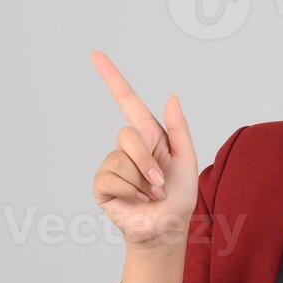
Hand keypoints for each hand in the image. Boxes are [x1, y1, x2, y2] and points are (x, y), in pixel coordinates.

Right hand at [89, 50, 198, 250]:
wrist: (168, 228)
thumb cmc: (179, 197)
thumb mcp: (187, 160)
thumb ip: (179, 128)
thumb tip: (172, 96)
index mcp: (149, 136)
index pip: (126, 100)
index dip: (112, 77)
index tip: (95, 54)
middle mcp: (127, 147)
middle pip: (128, 134)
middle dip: (148, 160)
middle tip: (160, 182)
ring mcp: (112, 165)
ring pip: (121, 159)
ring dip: (142, 180)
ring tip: (150, 194)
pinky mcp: (102, 185)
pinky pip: (111, 176)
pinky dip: (129, 190)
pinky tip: (135, 200)